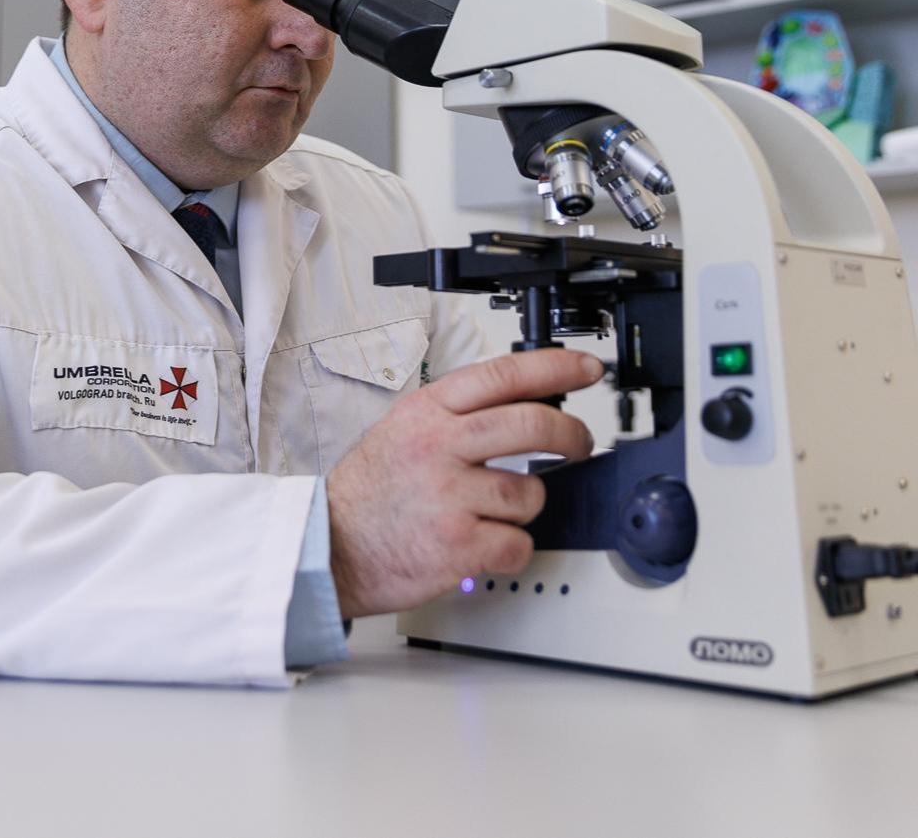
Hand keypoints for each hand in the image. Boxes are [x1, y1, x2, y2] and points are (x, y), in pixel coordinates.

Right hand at [325, 347, 602, 618]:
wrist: (330, 546)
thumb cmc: (368, 493)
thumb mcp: (401, 429)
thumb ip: (456, 416)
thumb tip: (522, 406)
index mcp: (428, 413)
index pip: (504, 375)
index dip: (555, 368)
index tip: (586, 370)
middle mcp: (439, 447)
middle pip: (532, 425)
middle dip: (571, 434)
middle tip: (578, 443)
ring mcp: (449, 496)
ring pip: (530, 494)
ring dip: (525, 507)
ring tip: (495, 512)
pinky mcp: (457, 545)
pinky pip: (517, 543)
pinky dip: (511, 550)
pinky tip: (486, 545)